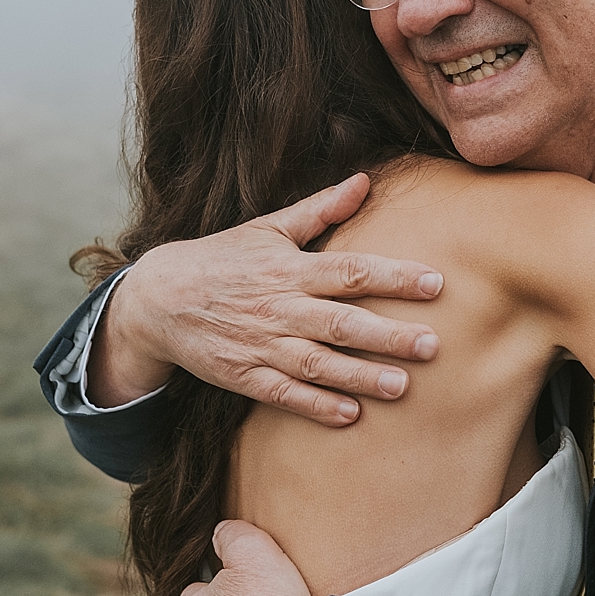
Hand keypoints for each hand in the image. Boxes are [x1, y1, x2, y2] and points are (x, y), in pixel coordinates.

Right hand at [87, 173, 443, 425]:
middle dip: (388, 335)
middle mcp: (280, 308)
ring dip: (360, 377)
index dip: (394, 277)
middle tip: (431, 345)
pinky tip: (350, 415)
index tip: (434, 282)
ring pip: (318, 365)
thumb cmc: (224, 258)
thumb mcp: (269, 228)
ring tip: (402, 386)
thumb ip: (320, 209)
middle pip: (342, 323)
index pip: (350, 272)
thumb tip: (365, 180)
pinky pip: (284, 395)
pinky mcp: (245, 376)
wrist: (159, 298)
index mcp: (289, 269)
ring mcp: (262, 345)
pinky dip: (316, 406)